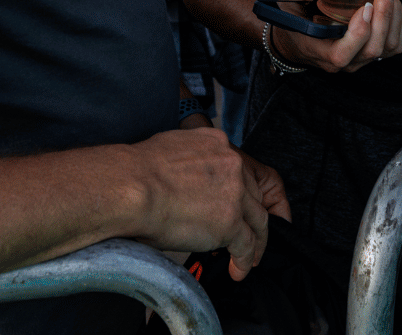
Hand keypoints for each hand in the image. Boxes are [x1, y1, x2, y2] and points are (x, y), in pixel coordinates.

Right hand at [128, 127, 284, 280]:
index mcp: (217, 143)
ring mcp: (235, 193)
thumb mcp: (171, 149)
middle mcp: (233, 164)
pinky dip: (245, 259)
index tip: (236, 204)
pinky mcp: (230, 221)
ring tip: (251, 256)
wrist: (132, 188)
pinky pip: (246, 243)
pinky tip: (239, 270)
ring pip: (257, 219)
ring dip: (256, 240)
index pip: (237, 169)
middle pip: (252, 193)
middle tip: (248, 231)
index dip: (239, 190)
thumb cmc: (136, 173)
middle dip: (250, 214)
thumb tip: (178, 177)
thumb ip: (188, 160)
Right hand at [269, 0, 401, 72]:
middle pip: (372, 48)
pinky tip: (391, 6)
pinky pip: (395, 45)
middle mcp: (343, 62)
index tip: (366, 6)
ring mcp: (359, 60)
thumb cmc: (291, 18)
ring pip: (388, 46)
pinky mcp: (371, 54)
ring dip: (393, 17)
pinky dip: (398, 25)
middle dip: (384, 16)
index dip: (358, 33)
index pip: (342, 54)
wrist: (295, 39)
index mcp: (319, 51)